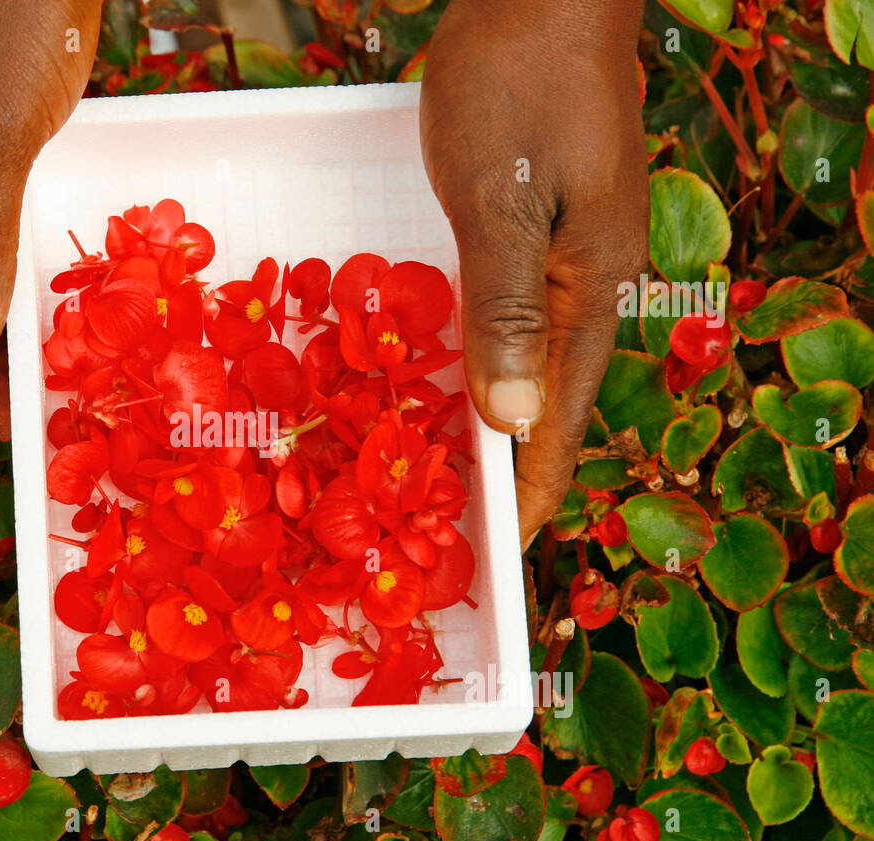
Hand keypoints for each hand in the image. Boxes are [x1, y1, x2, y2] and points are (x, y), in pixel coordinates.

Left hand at [420, 0, 648, 548]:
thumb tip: (512, 421)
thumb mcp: (498, 203)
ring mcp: (571, 255)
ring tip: (462, 470)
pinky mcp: (544, 228)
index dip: (536, 483)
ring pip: (533, 360)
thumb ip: (504, 312)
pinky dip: (489, 358)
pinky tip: (461, 374)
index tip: (511, 546)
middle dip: (516, 464)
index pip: (561, 415)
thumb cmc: (516, 86)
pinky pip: (517, 316)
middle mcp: (589, 284)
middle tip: (469, 523)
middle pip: (552, 398)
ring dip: (500, 417)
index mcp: (589, 290)